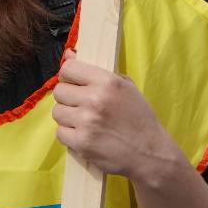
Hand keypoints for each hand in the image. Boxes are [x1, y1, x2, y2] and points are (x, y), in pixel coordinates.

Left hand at [51, 51, 182, 187]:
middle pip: (59, 91)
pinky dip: (69, 135)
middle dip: (68, 98)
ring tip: (83, 121)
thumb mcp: (126, 87)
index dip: (69, 76)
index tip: (75, 83)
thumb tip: (69, 54)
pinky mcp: (82, 143)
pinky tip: (84, 134)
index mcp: (107, 82)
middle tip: (80, 105)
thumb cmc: (140, 118)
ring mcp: (86, 122)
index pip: (68, 69)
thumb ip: (97, 71)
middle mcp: (94, 99)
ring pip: (57, 112)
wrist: (150, 153)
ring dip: (67, 117)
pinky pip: (60, 133)